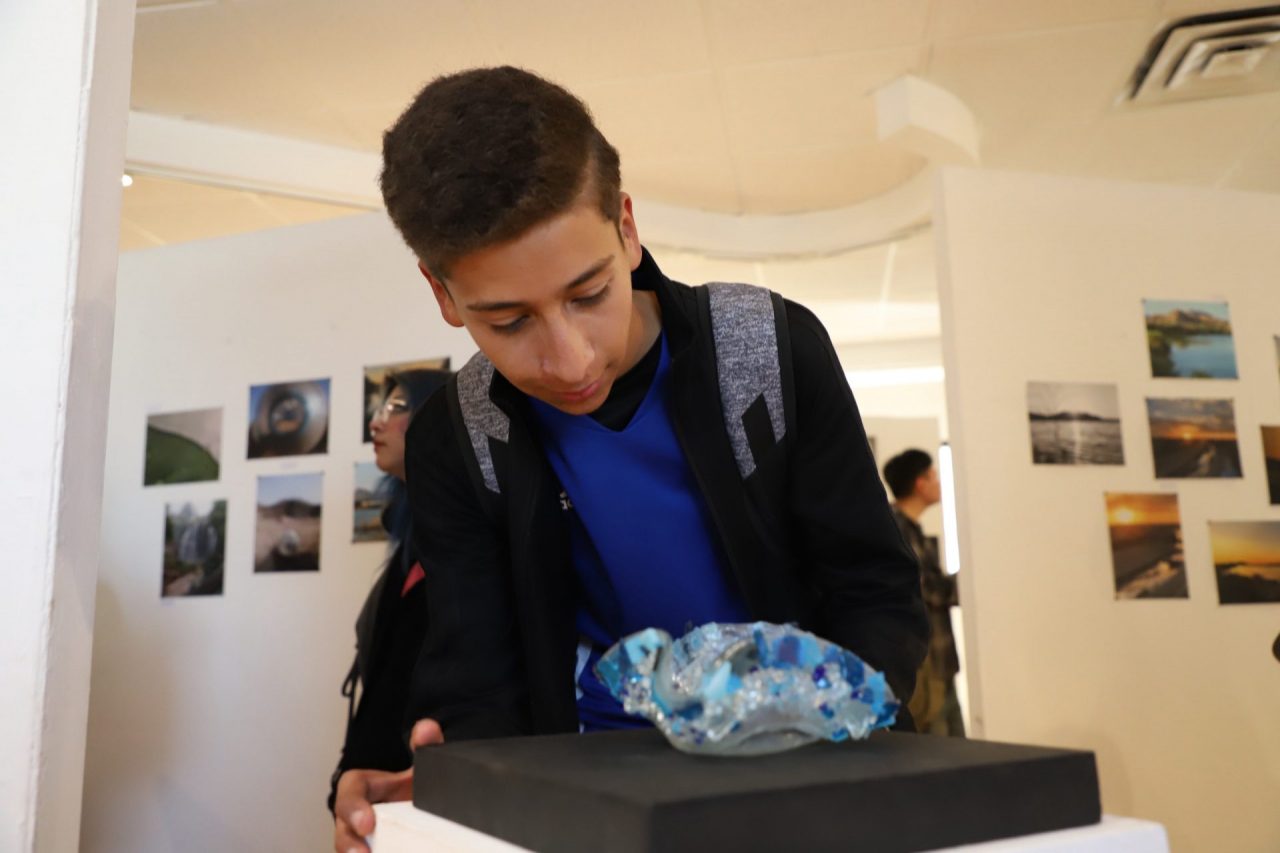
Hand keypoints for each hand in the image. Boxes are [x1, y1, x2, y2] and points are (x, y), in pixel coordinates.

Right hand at [332, 719, 443, 852]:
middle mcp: (354, 816)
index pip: (349, 793)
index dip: (354, 808)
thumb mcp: (417, 765)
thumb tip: (427, 729)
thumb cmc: (409, 787)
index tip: (368, 823)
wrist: (418, 808)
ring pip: (348, 847)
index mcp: (361, 788)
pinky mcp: (368, 850)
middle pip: (343, 830)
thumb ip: (424, 745)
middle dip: (349, 843)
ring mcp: (359, 838)